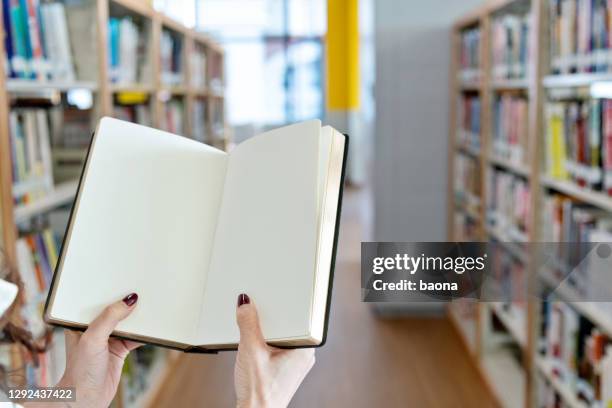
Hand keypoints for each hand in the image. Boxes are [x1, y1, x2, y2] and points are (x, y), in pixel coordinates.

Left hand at [56, 293, 140, 407]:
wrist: (87, 399)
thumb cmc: (80, 371)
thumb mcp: (93, 338)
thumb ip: (109, 318)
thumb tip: (128, 301)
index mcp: (81, 323)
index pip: (98, 301)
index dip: (111, 292)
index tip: (126, 284)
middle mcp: (95, 330)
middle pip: (115, 311)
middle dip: (127, 304)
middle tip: (142, 293)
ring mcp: (108, 340)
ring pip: (127, 324)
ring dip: (137, 319)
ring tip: (149, 308)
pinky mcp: (120, 350)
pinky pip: (135, 338)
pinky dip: (144, 334)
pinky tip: (151, 329)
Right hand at [234, 294, 314, 407]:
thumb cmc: (260, 392)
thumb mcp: (250, 350)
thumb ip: (248, 324)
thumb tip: (245, 303)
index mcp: (305, 349)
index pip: (301, 316)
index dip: (288, 303)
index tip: (277, 292)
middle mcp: (304, 354)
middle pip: (290, 323)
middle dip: (274, 315)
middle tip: (261, 305)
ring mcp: (295, 362)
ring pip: (283, 334)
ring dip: (268, 329)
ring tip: (256, 325)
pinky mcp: (285, 367)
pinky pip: (278, 344)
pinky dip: (266, 340)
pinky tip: (256, 341)